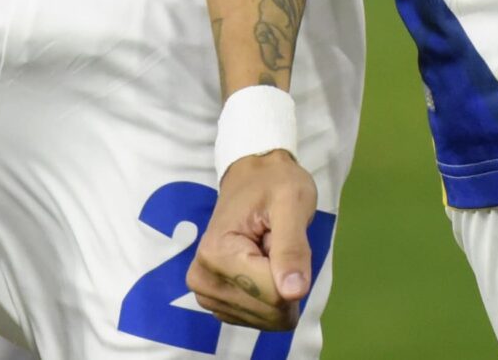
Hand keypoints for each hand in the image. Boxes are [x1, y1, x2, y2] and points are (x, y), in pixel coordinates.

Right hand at [188, 150, 317, 331]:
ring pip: (266, 319)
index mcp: (216, 254)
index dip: (292, 270)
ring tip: (268, 251)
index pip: (272, 294)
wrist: (252, 176)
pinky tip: (262, 266)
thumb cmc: (273, 184)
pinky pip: (260, 320)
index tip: (280, 236)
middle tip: (276, 243)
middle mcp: (203, 281)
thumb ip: (292, 248)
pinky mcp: (217, 304)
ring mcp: (207, 296)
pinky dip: (270, 296)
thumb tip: (294, 293)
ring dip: (278, 287)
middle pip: (269, 311)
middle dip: (285, 280)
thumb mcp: (292, 203)